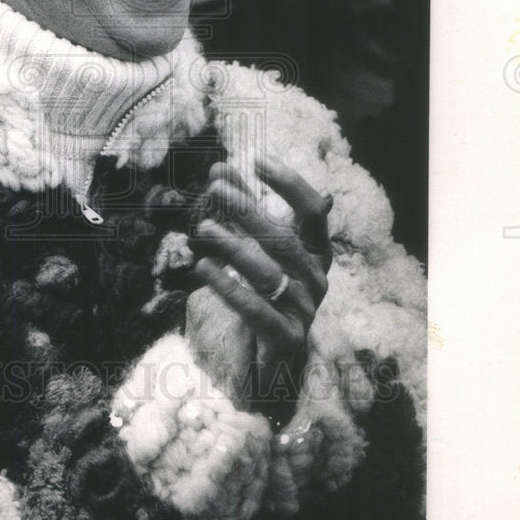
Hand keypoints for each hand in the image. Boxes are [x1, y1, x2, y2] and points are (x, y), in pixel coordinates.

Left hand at [185, 157, 332, 416]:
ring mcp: (305, 310)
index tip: (257, 159)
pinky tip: (202, 269)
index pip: (313, 211)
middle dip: (248, 210)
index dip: (289, 184)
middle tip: (215, 188)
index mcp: (316, 252)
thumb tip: (221, 167)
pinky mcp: (286, 338)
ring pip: (268, 272)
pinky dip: (229, 287)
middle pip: (283, 238)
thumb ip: (242, 210)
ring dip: (233, 245)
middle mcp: (317, 279)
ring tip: (201, 227)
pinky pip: (256, 310)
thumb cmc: (263, 293)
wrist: (267, 361)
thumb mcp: (254, 246)